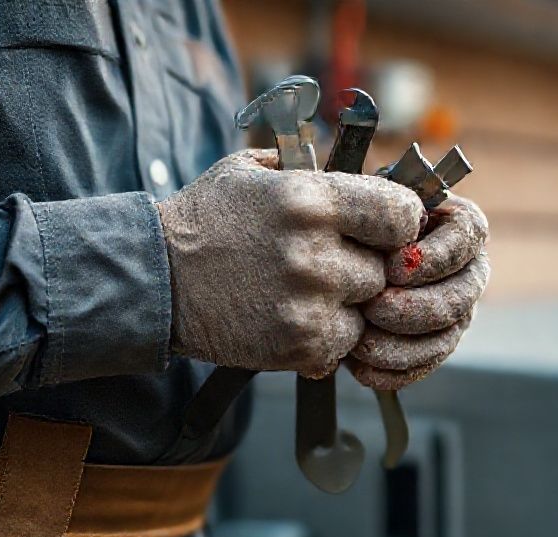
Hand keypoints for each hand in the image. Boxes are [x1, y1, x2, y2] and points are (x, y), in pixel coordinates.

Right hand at [156, 149, 422, 377]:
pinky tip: (294, 317)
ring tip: (306, 291)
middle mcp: (315, 253)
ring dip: (348, 303)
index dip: (399, 224)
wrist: (155, 280)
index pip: (403, 215)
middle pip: (386, 268)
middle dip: (365, 265)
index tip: (385, 229)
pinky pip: (343, 343)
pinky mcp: (298, 345)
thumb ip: (316, 172)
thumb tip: (372, 178)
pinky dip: (328, 336)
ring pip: (369, 307)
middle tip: (330, 263)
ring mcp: (308, 304)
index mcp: (311, 201)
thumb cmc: (208, 221)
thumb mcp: (256, 171)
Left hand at [346, 194, 489, 389]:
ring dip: (403, 345)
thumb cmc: (350, 220)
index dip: (437, 256)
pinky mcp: (433, 345)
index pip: (469, 235)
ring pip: (446, 337)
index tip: (395, 267)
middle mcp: (466, 270)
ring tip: (361, 343)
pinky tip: (361, 367)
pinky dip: (393, 371)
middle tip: (373, 308)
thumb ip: (383, 205)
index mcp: (458, 226)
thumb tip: (395, 230)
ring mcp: (455, 311)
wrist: (329, 258)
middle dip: (416, 308)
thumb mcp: (362, 200)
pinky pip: (424, 365)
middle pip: (462, 296)